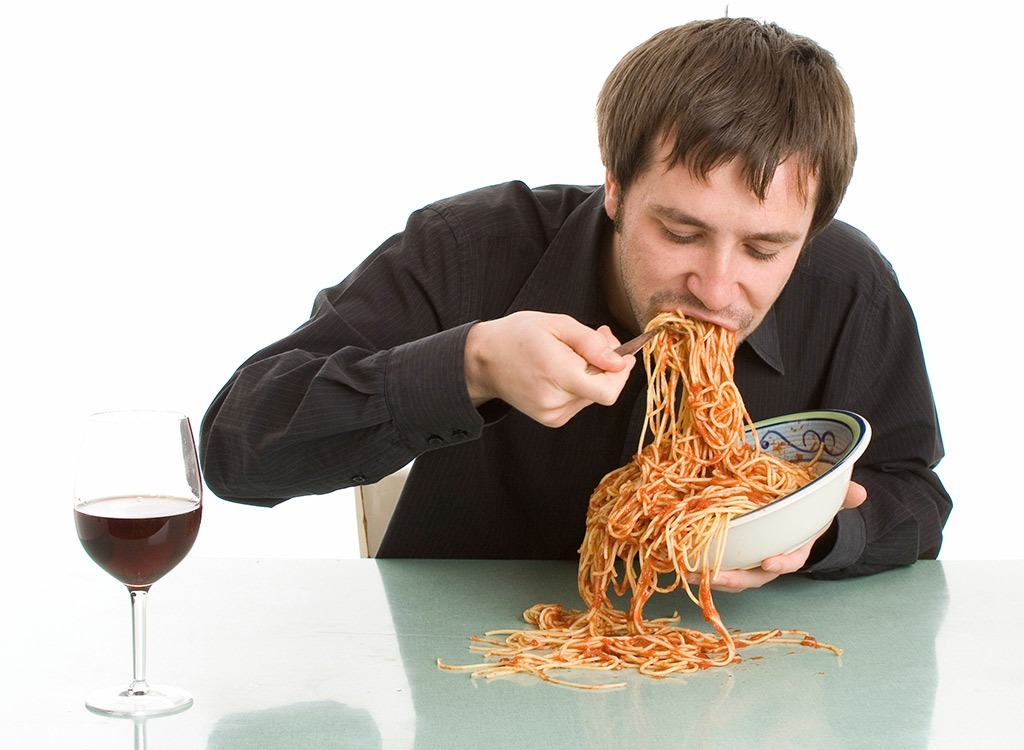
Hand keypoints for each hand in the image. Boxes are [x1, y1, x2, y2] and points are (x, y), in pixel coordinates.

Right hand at [465, 311, 635, 426]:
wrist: (484, 360)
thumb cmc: (517, 336)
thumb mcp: (556, 324)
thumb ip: (591, 342)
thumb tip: (618, 361)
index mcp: (557, 374)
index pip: (608, 390)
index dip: (622, 373)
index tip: (623, 354)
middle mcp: (555, 400)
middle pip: (603, 392)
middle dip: (608, 367)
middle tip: (599, 340)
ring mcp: (552, 414)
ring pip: (593, 397)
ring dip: (593, 375)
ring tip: (574, 353)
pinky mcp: (551, 419)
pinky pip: (580, 402)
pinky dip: (580, 386)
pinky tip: (564, 371)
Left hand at [701, 480, 867, 592]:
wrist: (793, 519)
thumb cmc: (807, 512)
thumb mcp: (825, 502)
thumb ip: (840, 497)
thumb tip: (860, 492)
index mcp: (794, 549)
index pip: (791, 560)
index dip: (782, 562)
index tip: (769, 561)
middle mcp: (770, 560)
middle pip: (753, 576)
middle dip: (733, 578)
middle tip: (713, 576)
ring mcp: (749, 560)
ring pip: (731, 574)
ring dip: (708, 575)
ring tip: (686, 571)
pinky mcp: (732, 554)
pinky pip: (716, 563)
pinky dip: (699, 563)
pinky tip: (678, 559)